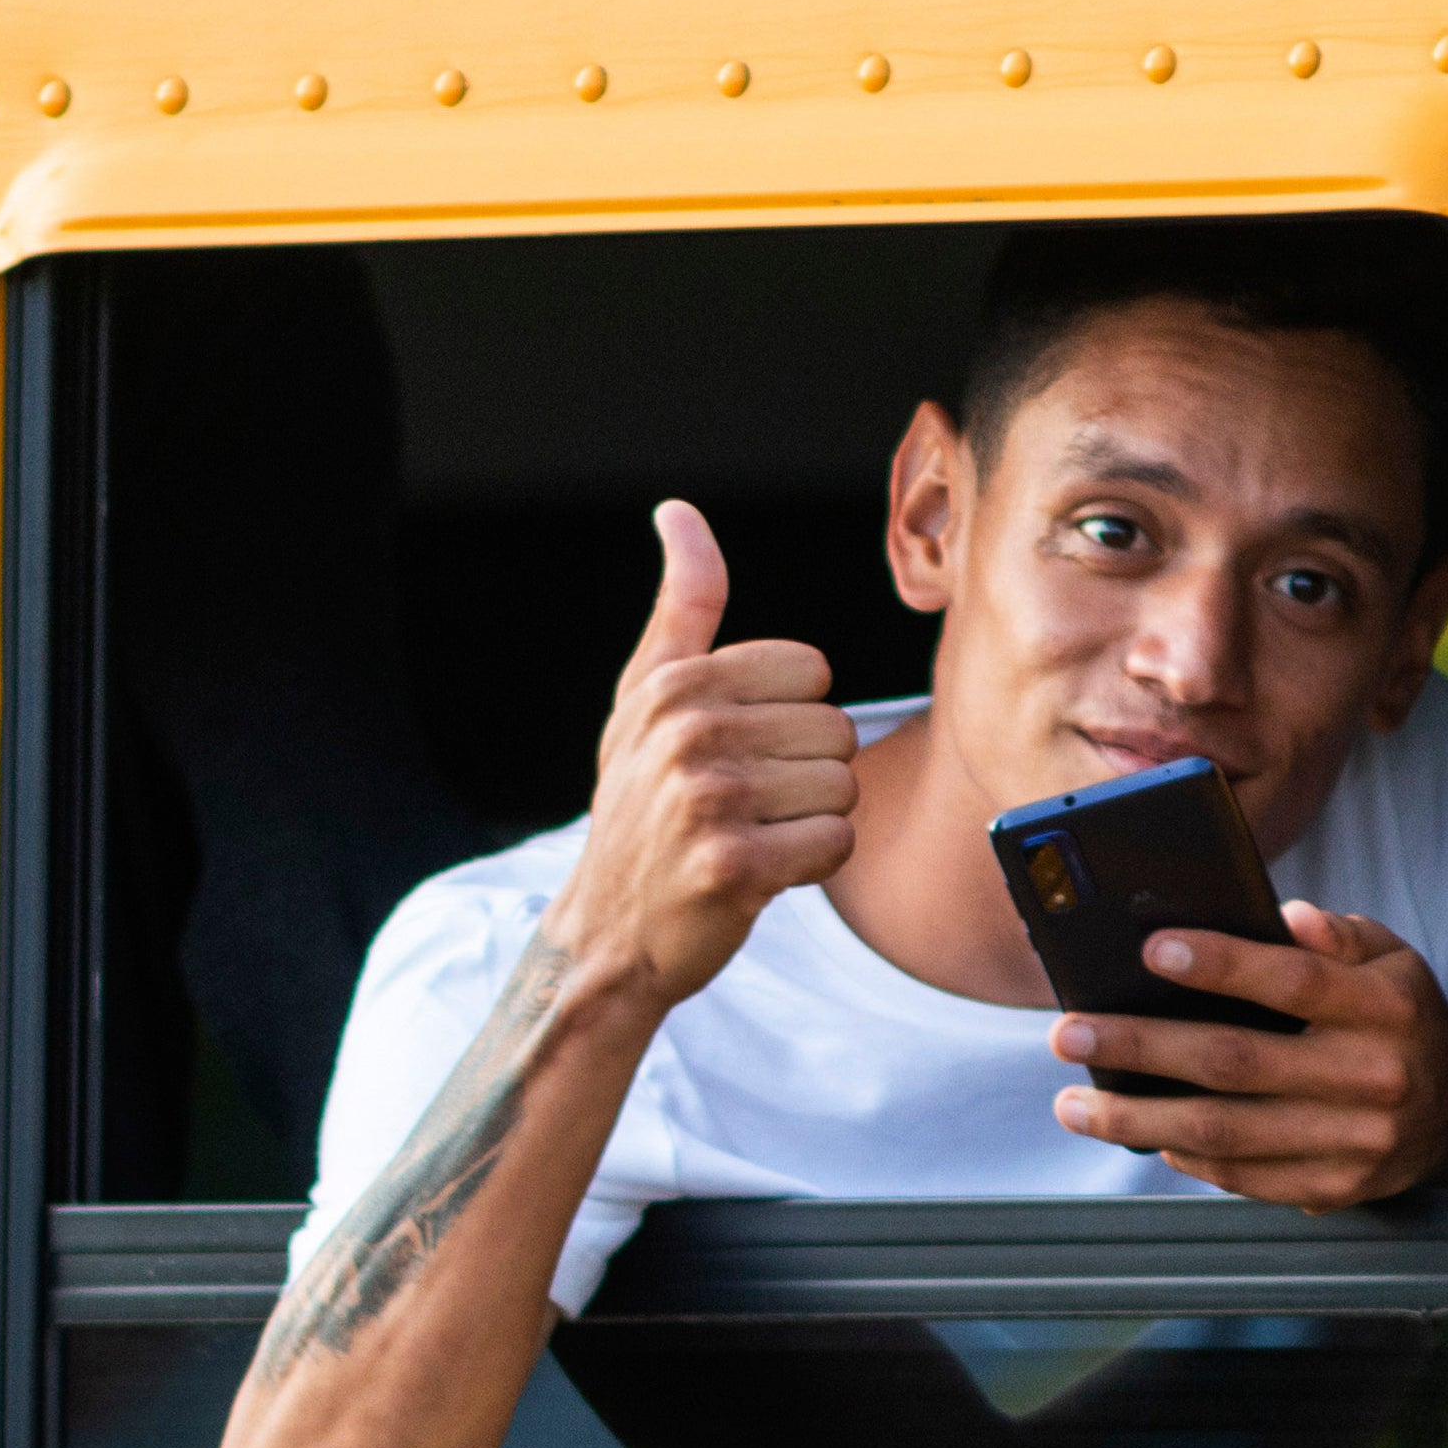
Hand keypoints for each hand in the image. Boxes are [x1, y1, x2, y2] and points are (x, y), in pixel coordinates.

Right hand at [525, 501, 859, 1045]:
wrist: (605, 934)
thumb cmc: (638, 811)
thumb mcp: (643, 703)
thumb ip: (681, 608)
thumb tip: (678, 513)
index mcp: (675, 684)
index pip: (811, 671)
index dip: (789, 719)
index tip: (736, 755)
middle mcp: (688, 733)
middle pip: (834, 729)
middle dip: (804, 776)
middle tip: (742, 809)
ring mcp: (707, 800)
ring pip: (842, 788)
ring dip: (810, 823)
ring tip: (750, 838)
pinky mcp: (733, 867)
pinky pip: (835, 843)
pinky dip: (811, 866)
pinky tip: (760, 876)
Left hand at [1048, 902, 1447, 1205]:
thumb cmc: (1402, 1019)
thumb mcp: (1391, 960)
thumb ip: (1336, 936)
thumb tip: (1285, 916)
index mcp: (1385, 1007)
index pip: (1294, 980)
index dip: (1221, 964)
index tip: (1149, 950)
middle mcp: (1372, 1076)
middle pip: (1235, 1062)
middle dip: (1140, 1046)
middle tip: (1069, 1034)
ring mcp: (1353, 1141)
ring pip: (1222, 1132)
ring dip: (1134, 1118)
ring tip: (1073, 1103)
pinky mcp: (1334, 1188)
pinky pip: (1239, 1175)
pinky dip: (1181, 1154)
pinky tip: (1138, 1131)